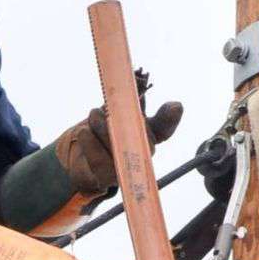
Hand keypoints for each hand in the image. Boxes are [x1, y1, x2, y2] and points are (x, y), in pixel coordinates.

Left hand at [55, 101, 183, 193]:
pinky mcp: (108, 178)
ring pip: (117, 147)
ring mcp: (128, 168)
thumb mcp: (115, 111)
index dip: (170, 117)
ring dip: (100, 127)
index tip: (175, 105)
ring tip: (93, 116)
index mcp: (149, 134)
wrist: (83, 158)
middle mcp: (143, 153)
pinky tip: (84, 133)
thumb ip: (126, 99)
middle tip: (102, 108)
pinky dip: (89, 143)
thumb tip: (132, 81)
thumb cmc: (105, 130)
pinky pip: (100, 161)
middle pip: (139, 136)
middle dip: (119, 119)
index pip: (164, 127)